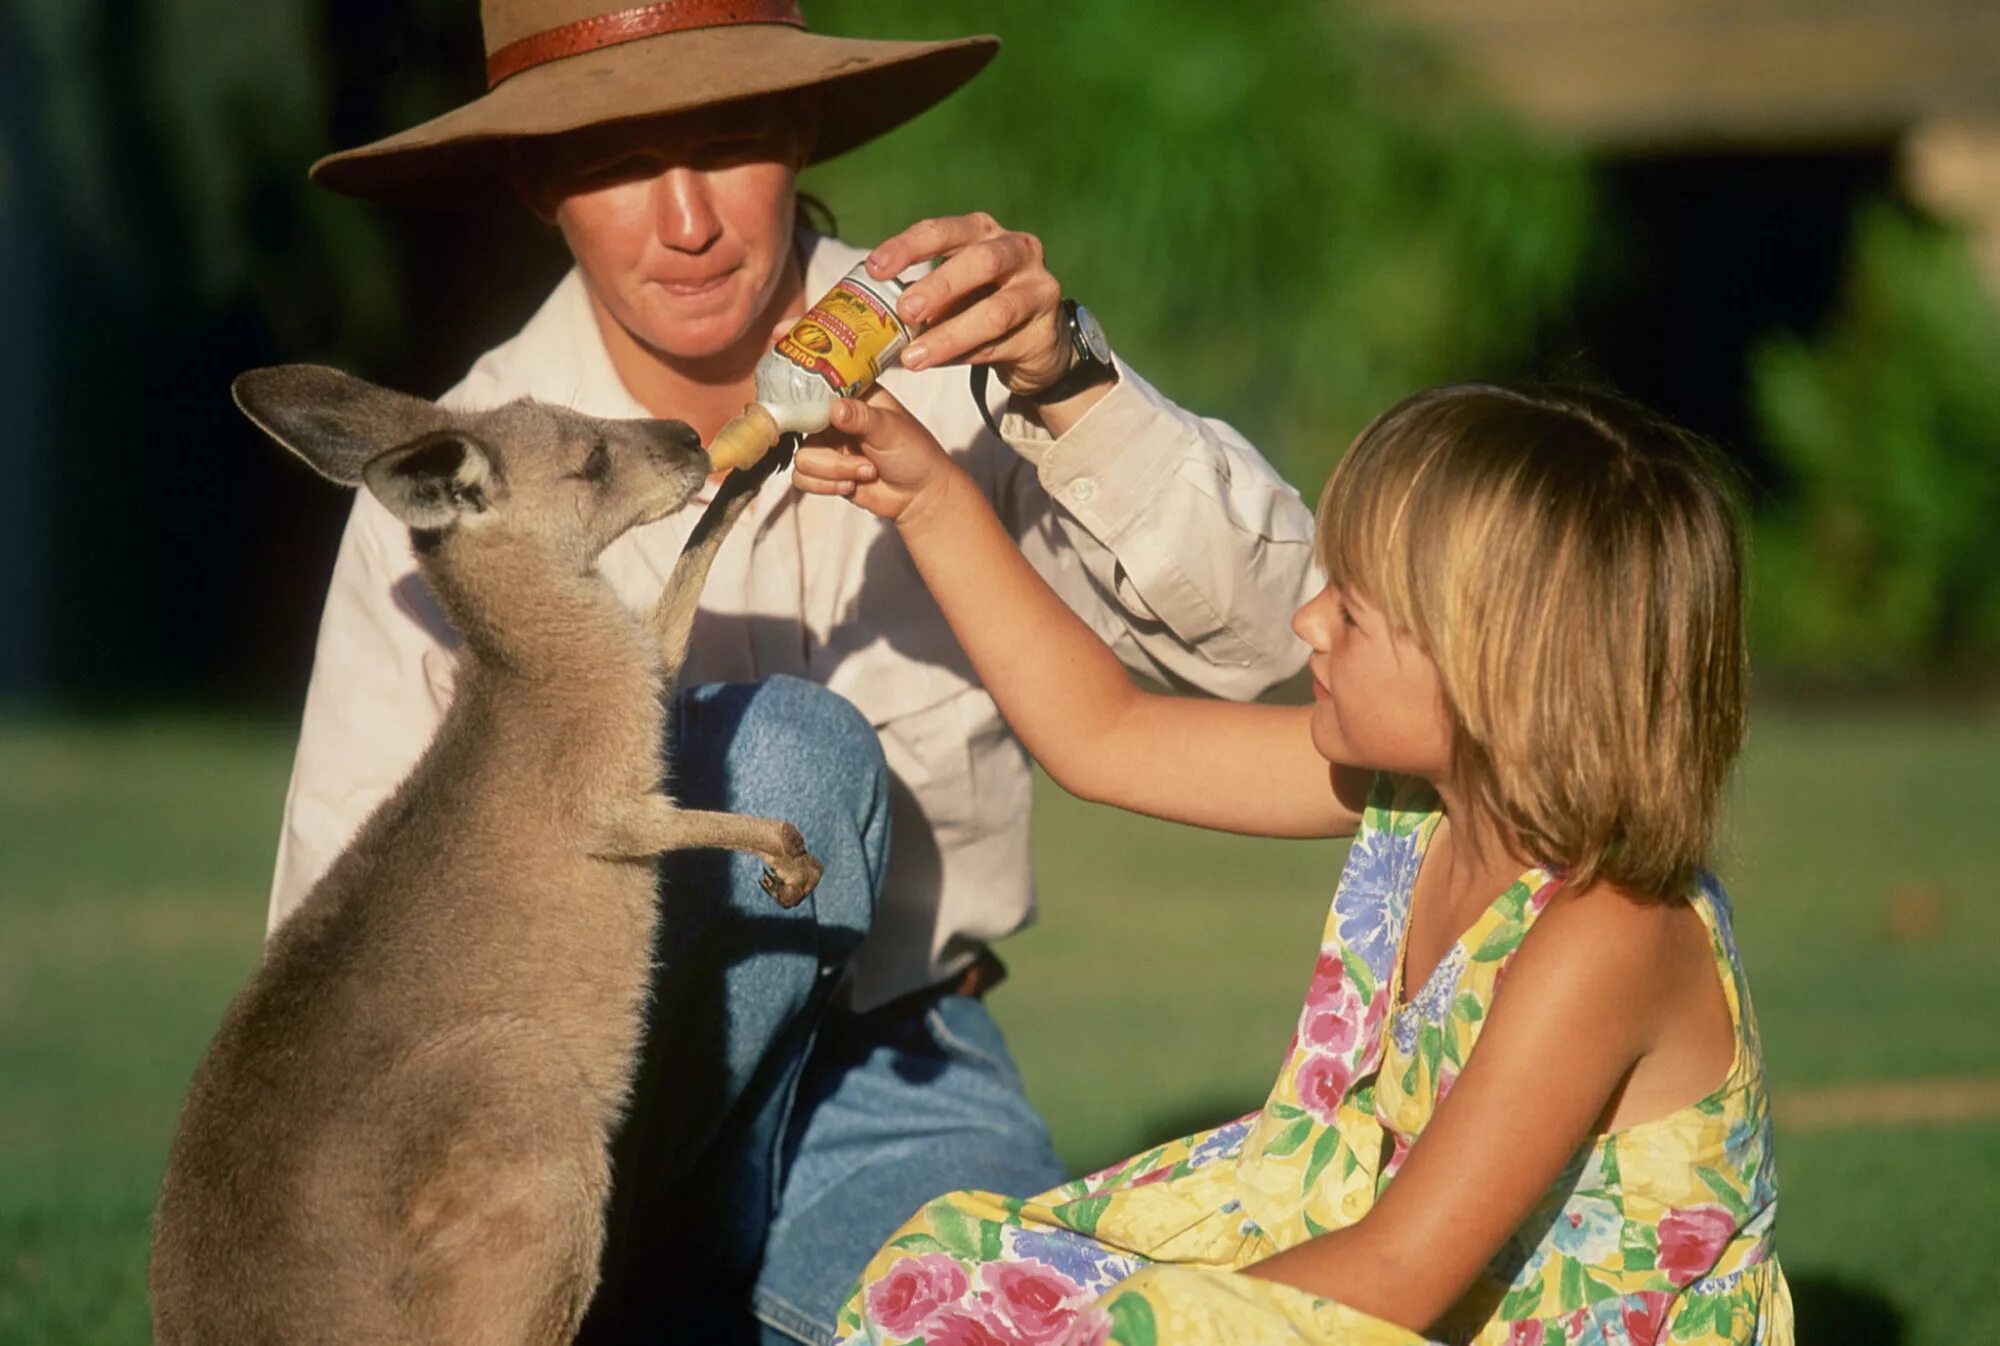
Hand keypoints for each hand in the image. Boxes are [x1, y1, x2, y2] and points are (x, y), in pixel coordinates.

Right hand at [793, 387, 965, 529]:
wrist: (919, 495)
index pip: (817, 387)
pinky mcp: (822, 471)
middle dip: (831, 451)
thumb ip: (863, 417)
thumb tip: (837, 409)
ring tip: (866, 471)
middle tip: (861, 456)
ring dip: (835, 470)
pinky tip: (852, 484)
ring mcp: (826, 444)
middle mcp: (834, 417)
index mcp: (852, 395)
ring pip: (802, 457)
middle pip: (802, 426)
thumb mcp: (891, 429)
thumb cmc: (914, 454)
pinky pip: (802, 477)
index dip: (811, 402)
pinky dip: (826, 485)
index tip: (825, 419)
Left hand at [866, 213, 1071, 396]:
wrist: (1037, 340)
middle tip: (904, 312)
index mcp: (983, 231)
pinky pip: (1002, 344)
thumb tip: (870, 313)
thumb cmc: (981, 304)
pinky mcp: (1046, 329)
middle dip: (938, 286)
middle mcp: (1016, 249)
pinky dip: (967, 356)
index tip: (874, 268)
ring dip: (950, 335)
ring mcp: (1038, 288)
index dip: (908, 247)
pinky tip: (941, 364)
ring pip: (996, 311)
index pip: (943, 230)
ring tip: (915, 356)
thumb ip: (921, 293)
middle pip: (980, 261)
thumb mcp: (952, 289)